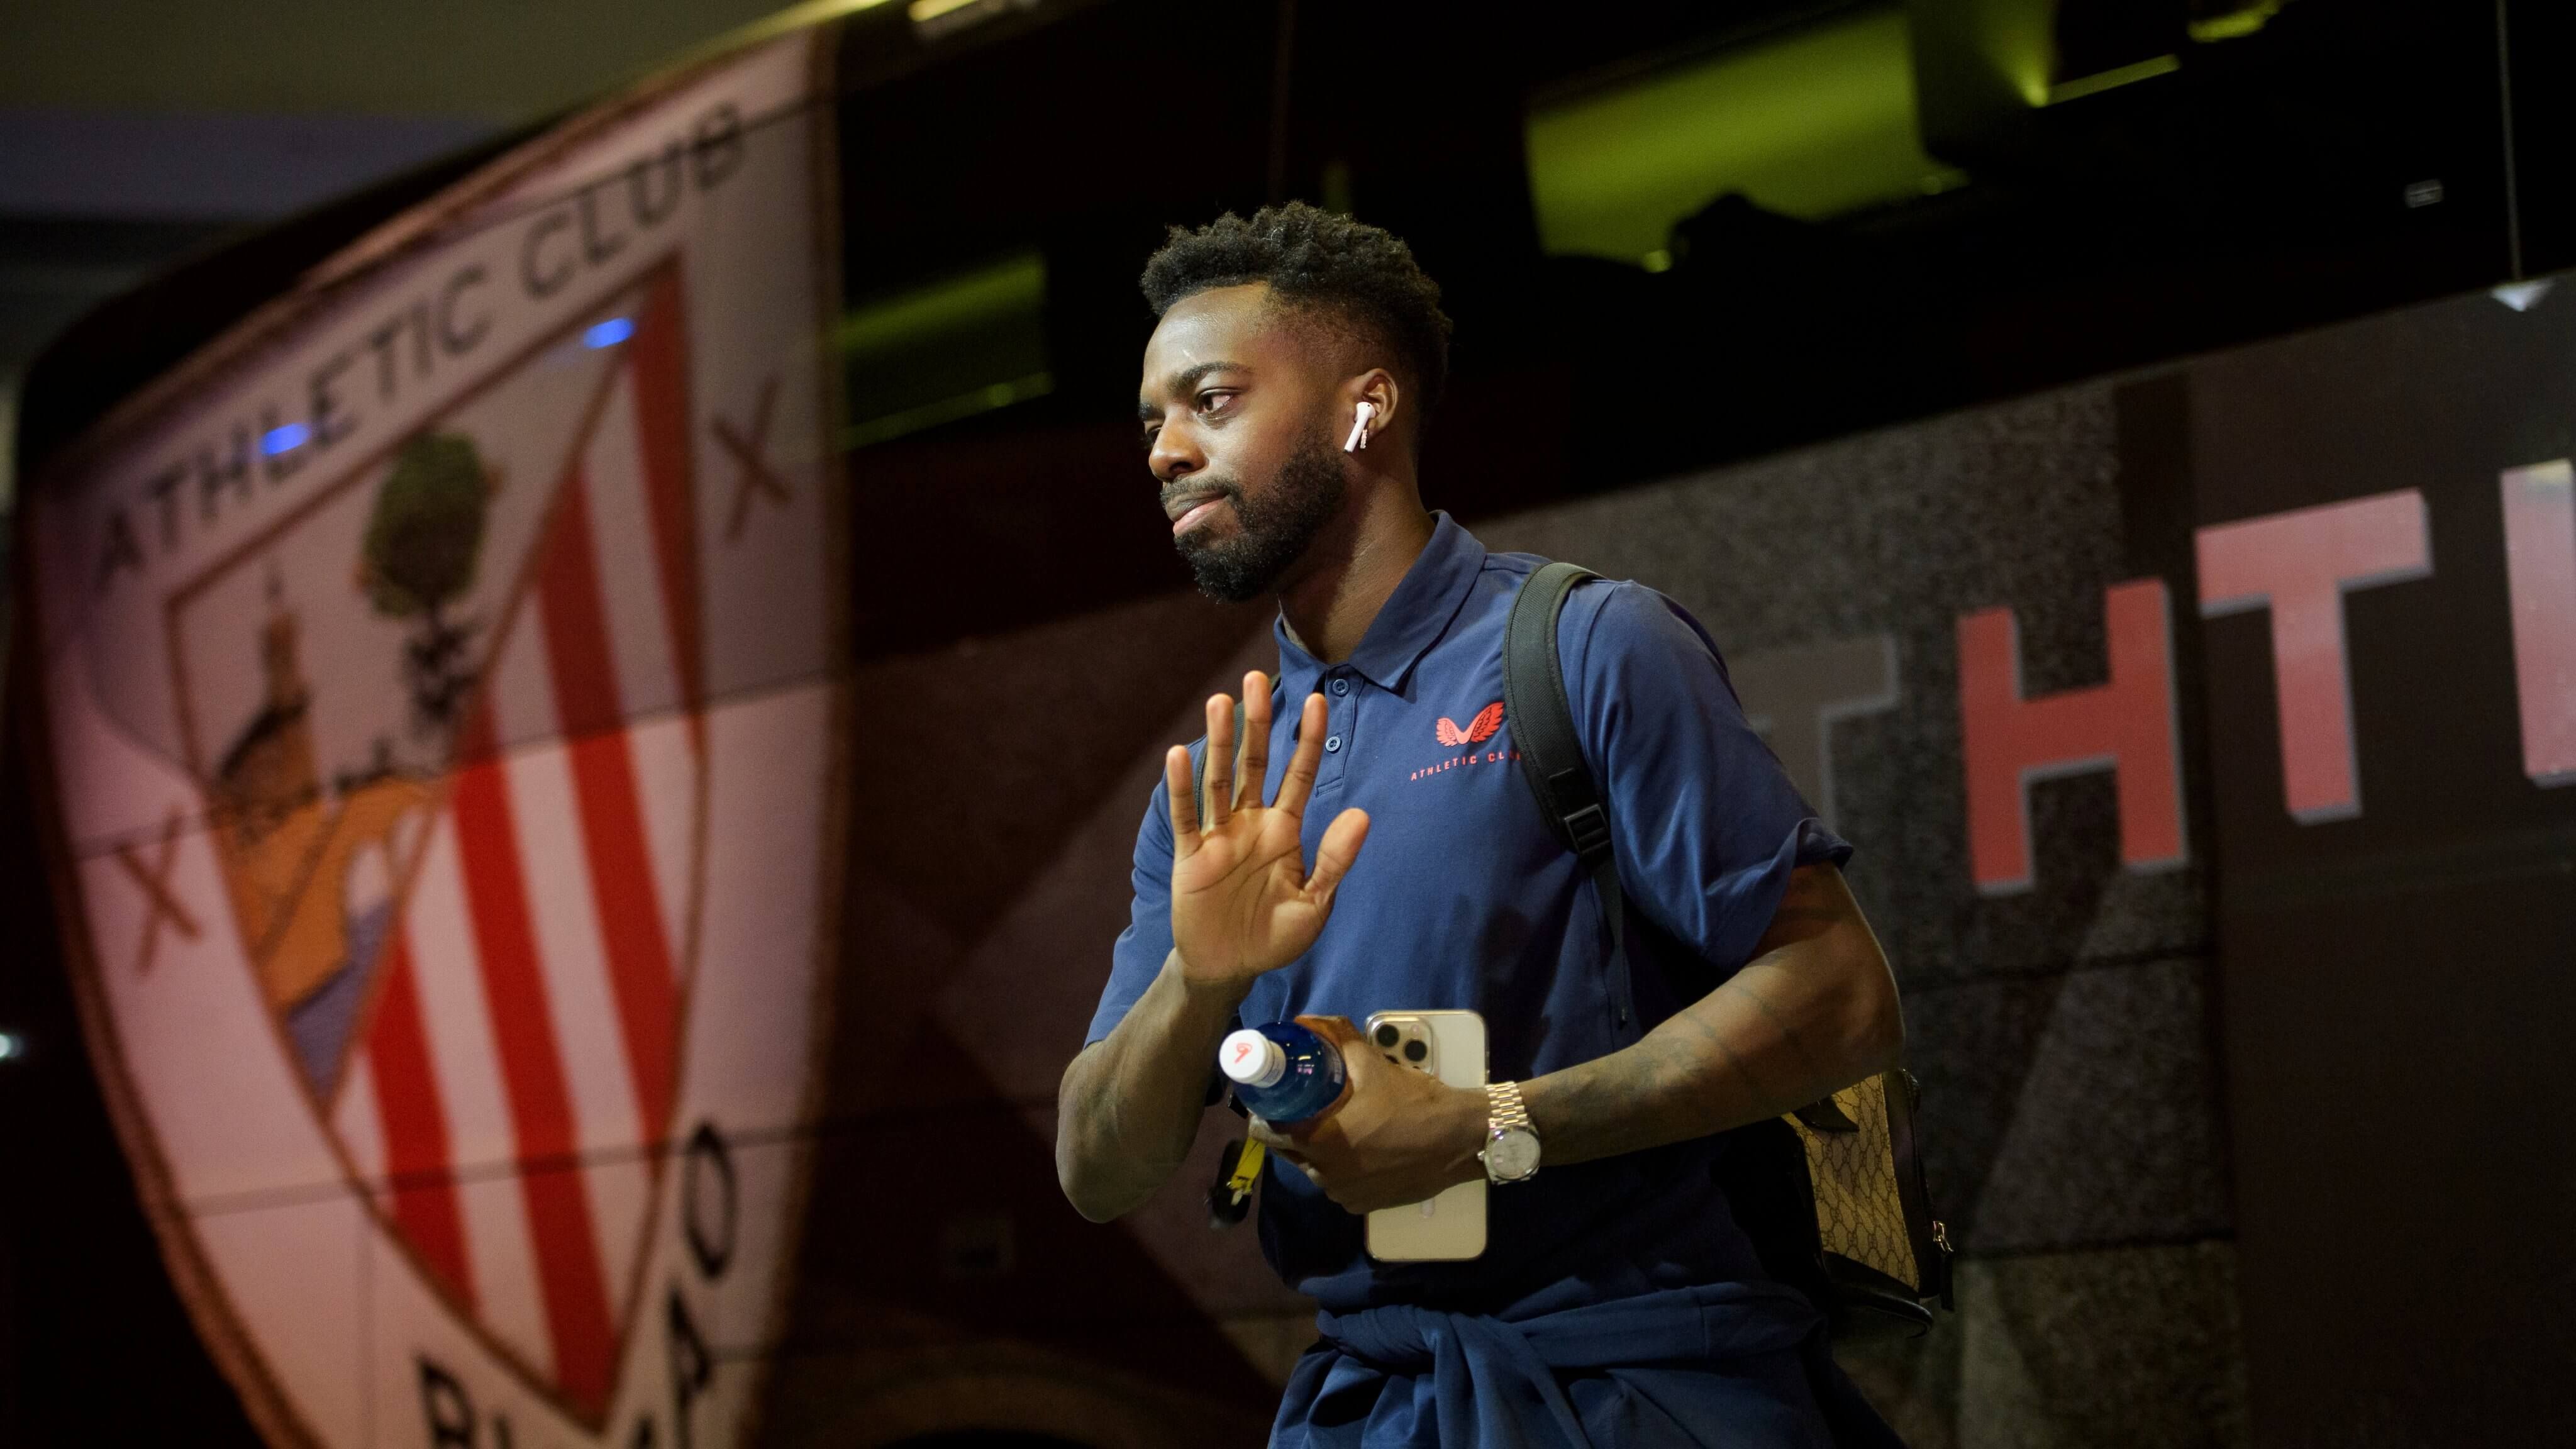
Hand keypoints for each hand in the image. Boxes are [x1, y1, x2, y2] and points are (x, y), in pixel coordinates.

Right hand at [1166, 674, 1369, 991]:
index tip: (1318, 700)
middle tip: (1256, 679)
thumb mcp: (1314, 904)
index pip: (1299, 775)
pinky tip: (1180, 754)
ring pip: (1220, 780)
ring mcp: (1219, 836)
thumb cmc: (1273, 937)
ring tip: (1221, 702)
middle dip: (1257, 722)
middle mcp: (1251, 823)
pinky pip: (1186, 817)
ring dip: (1220, 742)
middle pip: (1255, 763)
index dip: (1308, 739)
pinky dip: (1182, 788)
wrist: (1228, 968)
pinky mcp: (1190, 856)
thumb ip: (1334, 860)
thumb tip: (1362, 814)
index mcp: (1284, 830)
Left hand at [1251, 1015, 1487, 1214]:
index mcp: (1318, 1140)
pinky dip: (1342, 1170)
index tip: (1274, 1099)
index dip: (1265, 1114)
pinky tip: (1361, 1150)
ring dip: (1317, 1151)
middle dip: (1290, 1130)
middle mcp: (1323, 1174)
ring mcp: (1343, 1194)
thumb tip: (1307, 1021)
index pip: (1266, 1132)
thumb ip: (1337, 1038)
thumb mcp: (1373, 1063)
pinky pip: (1339, 1186)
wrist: (1458, 1139)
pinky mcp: (1361, 1206)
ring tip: (1338, 1127)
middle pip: (1287, 1152)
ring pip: (1313, 1170)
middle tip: (1305, 1109)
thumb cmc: (1412, 1101)